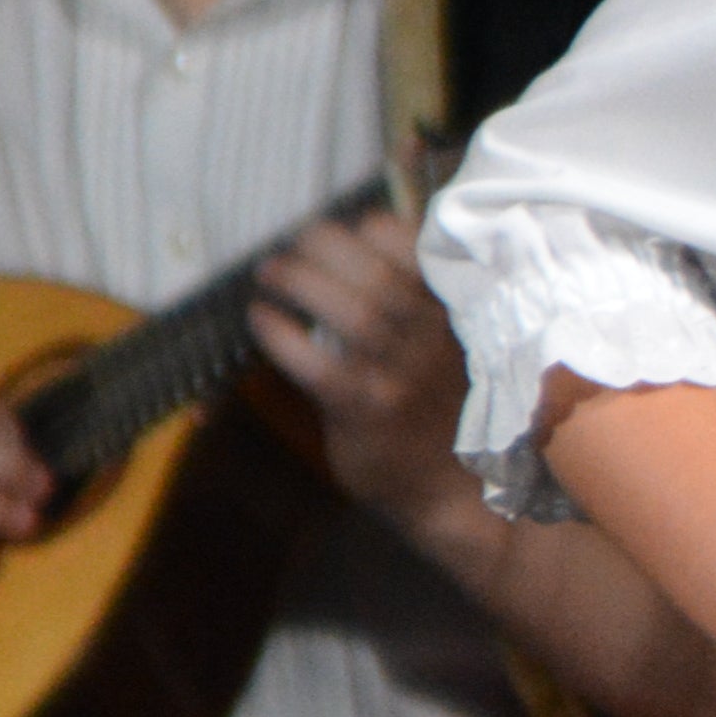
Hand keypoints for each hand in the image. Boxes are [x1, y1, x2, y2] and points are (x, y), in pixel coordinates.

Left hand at [246, 204, 479, 518]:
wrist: (450, 487)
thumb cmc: (438, 407)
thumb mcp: (444, 346)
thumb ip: (414, 303)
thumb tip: (351, 245)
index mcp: (453, 313)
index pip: (419, 249)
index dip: (373, 229)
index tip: (345, 231)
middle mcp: (433, 339)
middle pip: (380, 274)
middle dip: (325, 246)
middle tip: (292, 245)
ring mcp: (402, 375)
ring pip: (355, 313)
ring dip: (301, 282)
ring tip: (271, 275)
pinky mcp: (367, 410)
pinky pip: (318, 365)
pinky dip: (282, 335)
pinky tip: (262, 320)